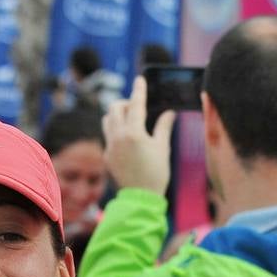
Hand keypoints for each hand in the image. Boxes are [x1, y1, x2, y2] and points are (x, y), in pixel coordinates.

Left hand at [102, 76, 175, 195]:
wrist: (141, 197)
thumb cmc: (156, 173)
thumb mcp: (162, 148)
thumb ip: (163, 127)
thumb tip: (169, 112)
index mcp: (133, 133)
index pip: (135, 104)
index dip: (139, 90)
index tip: (140, 79)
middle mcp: (118, 137)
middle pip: (114, 108)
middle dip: (125, 102)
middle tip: (136, 106)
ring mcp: (110, 147)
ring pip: (107, 120)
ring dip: (116, 114)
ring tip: (129, 119)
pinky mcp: (107, 156)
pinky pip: (107, 135)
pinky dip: (115, 130)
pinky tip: (126, 137)